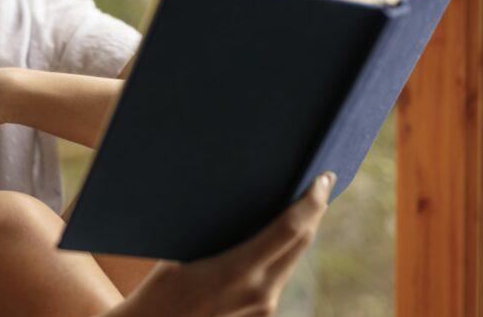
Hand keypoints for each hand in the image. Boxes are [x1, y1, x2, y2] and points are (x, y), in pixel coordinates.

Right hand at [113, 172, 334, 316]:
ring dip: (301, 232)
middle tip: (321, 183)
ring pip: (292, 260)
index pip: (289, 229)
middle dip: (314, 211)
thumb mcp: (181, 252)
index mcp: (236, 271)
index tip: (323, 178)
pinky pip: (280, 277)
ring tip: (303, 204)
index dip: (310, 202)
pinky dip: (284, 254)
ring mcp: (263, 309)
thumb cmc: (159, 289)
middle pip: (300, 243)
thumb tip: (241, 195)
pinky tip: (279, 238)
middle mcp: (259, 293)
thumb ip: (217, 230)